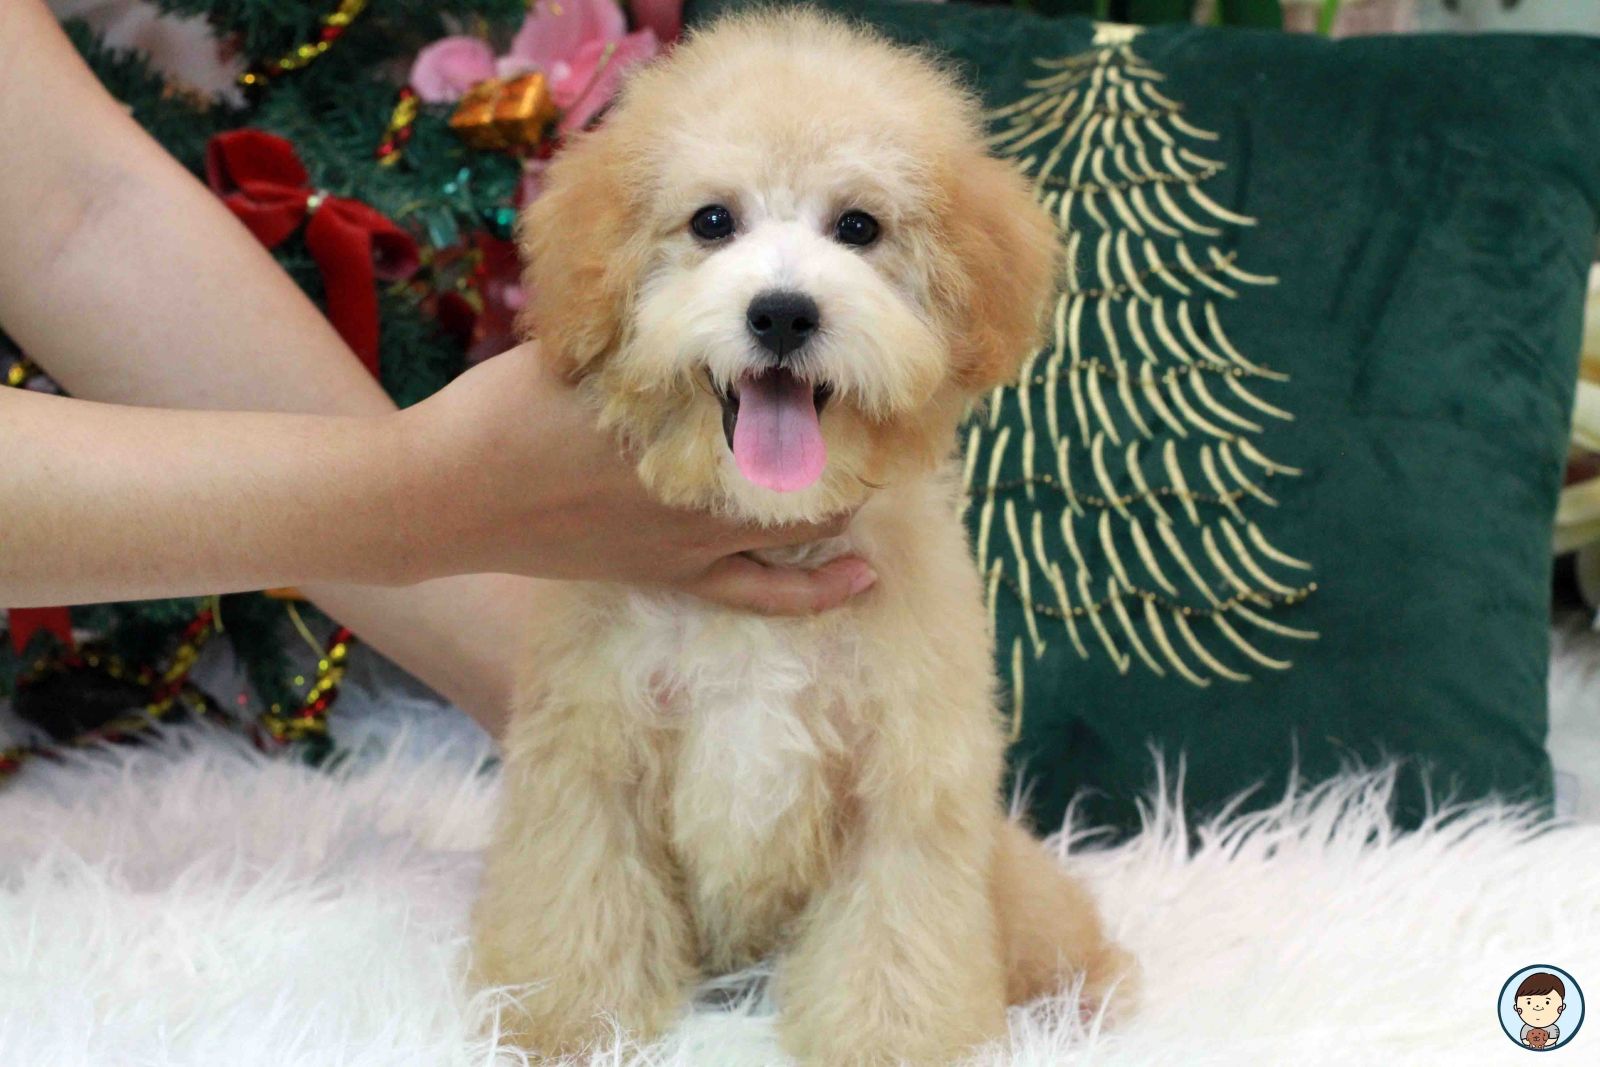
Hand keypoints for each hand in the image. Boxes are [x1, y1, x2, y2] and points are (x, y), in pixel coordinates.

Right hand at [400, 343, 874, 614]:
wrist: (441, 497)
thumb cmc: (501, 410)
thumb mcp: (580, 347)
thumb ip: (643, 321)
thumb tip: (700, 278)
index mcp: (685, 415)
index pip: (791, 394)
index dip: (835, 374)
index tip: (860, 346)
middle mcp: (704, 479)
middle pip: (812, 452)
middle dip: (849, 428)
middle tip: (871, 399)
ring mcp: (693, 536)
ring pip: (802, 518)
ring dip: (843, 489)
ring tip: (872, 462)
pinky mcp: (671, 572)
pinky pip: (760, 592)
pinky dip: (816, 590)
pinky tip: (865, 578)